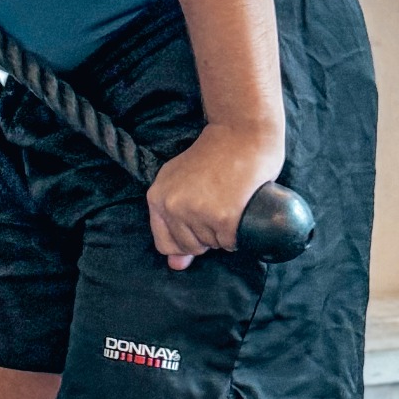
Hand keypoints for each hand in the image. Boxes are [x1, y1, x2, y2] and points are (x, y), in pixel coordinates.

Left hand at [146, 122, 285, 270]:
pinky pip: (232, 243)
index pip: (165, 243)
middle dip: (208, 236)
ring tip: (231, 203)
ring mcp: (196, 212)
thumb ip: (172, 221)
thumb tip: (175, 267)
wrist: (241, 131)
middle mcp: (172, 206)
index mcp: (157, 197)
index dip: (185, 241)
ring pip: (214, 246)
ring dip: (226, 233)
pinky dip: (240, 235)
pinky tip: (241, 211)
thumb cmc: (214, 156)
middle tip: (220, 205)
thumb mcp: (182, 182)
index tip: (199, 225)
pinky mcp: (222, 217)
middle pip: (192, 246)